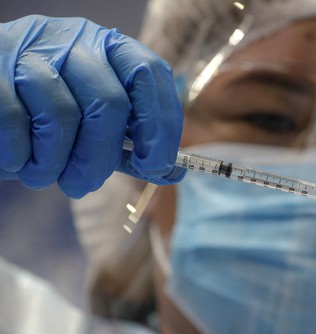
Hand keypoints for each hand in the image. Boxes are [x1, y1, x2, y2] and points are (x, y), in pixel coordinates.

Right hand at [0, 15, 184, 197]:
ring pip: (62, 114)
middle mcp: (74, 40)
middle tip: (83, 184)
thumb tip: (172, 170)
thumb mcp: (93, 126)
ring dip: (55, 162)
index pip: (149, 74)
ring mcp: (31, 48)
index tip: (156, 164)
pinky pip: (14, 120)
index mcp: (108, 49)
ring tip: (43, 175)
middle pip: (108, 103)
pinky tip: (18, 161)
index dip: (160, 123)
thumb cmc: (46, 116)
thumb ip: (130, 146)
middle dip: (100, 158)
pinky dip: (21, 155)